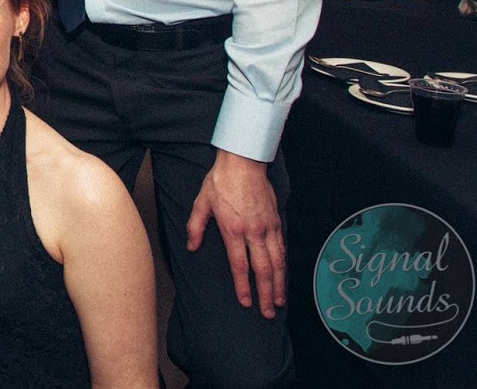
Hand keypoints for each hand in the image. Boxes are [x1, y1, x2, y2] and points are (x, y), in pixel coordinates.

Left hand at [187, 148, 286, 317]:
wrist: (244, 162)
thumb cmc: (220, 181)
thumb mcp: (201, 202)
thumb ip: (195, 227)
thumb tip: (192, 246)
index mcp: (233, 230)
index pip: (239, 265)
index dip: (243, 286)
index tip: (245, 302)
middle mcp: (254, 232)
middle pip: (263, 269)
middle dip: (265, 294)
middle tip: (268, 313)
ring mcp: (268, 228)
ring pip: (277, 262)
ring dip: (279, 284)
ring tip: (279, 301)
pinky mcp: (276, 221)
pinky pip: (282, 248)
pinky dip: (284, 265)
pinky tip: (283, 276)